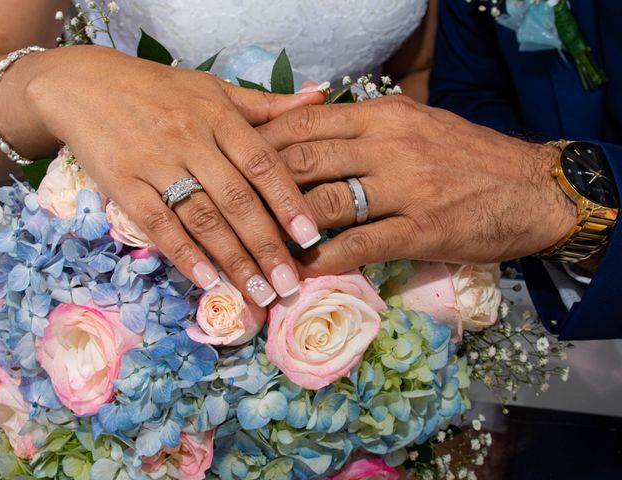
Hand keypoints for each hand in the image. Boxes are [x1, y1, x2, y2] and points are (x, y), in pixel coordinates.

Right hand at [25, 46, 323, 305]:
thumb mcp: (215, 88)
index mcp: (218, 116)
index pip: (263, 163)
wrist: (83, 82)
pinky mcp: (121, 182)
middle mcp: (190, 139)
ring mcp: (154, 162)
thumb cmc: (159, 89)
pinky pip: (156, 222)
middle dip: (266, 246)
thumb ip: (267, 103)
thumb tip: (320, 96)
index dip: (288, 202)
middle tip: (289, 285)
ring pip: (201, 217)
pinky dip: (182, 253)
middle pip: (237, 200)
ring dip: (232, 260)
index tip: (310, 238)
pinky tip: (206, 281)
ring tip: (258, 294)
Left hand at [258, 95, 575, 275]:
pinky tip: (297, 272)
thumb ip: (367, 126)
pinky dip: (321, 261)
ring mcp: (406, 188)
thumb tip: (312, 128)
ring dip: (283, 226)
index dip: (262, 141)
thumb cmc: (468, 156)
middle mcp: (390, 145)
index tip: (234, 161)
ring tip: (256, 243)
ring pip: (325, 202)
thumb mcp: (417, 123)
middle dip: (259, 185)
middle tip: (231, 207)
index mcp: (385, 115)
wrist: (533, 189)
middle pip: (303, 159)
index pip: (305, 121)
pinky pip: (359, 246)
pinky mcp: (421, 230)